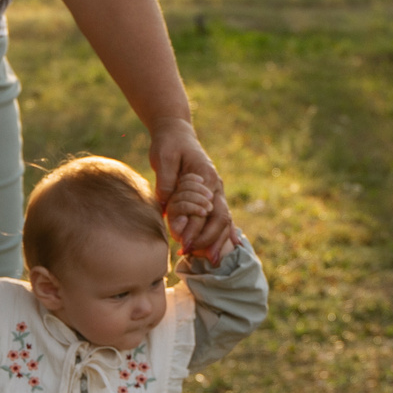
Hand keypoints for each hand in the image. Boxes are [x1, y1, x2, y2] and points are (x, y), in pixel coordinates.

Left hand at [148, 118, 232, 261]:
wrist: (176, 132)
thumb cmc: (168, 144)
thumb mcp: (163, 158)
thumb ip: (167, 183)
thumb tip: (168, 207)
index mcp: (207, 177)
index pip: (206, 211)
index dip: (196, 230)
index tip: (182, 244)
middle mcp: (216, 185)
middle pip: (221, 219)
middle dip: (209, 241)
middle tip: (192, 255)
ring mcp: (216, 190)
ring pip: (224, 220)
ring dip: (217, 241)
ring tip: (210, 260)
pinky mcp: (211, 195)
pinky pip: (222, 216)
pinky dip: (225, 232)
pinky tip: (229, 246)